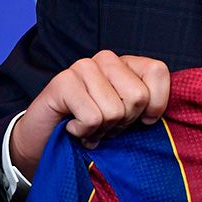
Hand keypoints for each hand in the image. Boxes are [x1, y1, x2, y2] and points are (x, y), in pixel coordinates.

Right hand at [9, 51, 169, 180]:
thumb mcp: (127, 119)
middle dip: (123, 122)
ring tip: (88, 127)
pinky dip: (84, 132)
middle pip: (137, 96)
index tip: (140, 121)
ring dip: (101, 130)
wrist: (44, 141)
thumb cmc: (91, 129)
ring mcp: (83, 67)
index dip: (155, 104)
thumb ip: (145, 109)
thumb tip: (154, 116)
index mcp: (127, 64)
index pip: (157, 71)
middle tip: (105, 125)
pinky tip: (72, 127)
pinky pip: (92, 118)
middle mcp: (106, 59)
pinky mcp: (63, 81)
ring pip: (114, 111)